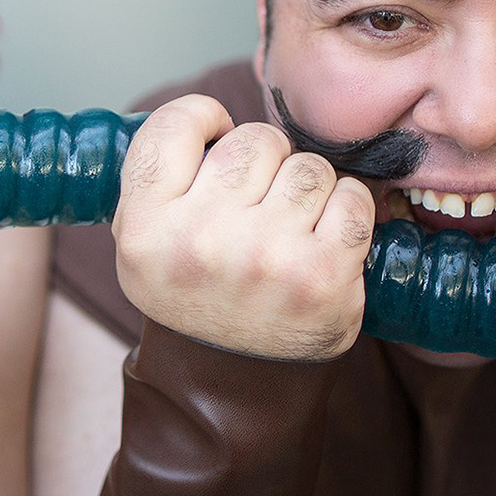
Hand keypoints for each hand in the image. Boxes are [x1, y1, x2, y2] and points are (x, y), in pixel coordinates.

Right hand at [112, 94, 374, 359]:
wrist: (232, 379)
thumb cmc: (195, 288)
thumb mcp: (142, 238)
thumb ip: (160, 171)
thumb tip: (212, 116)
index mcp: (143, 227)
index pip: (178, 122)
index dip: (205, 122)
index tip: (213, 147)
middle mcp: (199, 241)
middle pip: (256, 140)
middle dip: (264, 164)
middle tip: (255, 207)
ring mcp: (264, 258)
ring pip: (309, 166)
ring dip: (306, 190)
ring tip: (287, 229)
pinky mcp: (322, 276)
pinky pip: (353, 198)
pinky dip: (346, 211)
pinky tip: (323, 239)